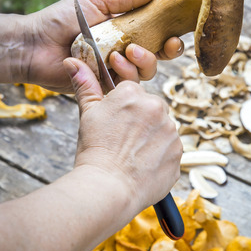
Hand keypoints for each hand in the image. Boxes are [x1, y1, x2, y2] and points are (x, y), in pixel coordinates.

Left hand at [26, 0, 183, 91]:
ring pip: (144, 74)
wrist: (34, 44)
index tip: (175, 36)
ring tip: (118, 55)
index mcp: (124, 30)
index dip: (169, 38)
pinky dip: (123, 76)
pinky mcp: (104, 87)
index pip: (156, 36)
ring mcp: (113, 70)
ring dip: (139, 64)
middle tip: (157, 47)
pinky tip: (110, 65)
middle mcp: (123, 51)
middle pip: (156, 57)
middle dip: (163, 54)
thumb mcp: (96, 1)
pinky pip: (125, 87)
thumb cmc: (61, 18)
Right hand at [63, 57, 182, 208]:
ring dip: (152, 138)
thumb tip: (71, 61)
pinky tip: (143, 165)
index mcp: (133, 94)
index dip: (123, 109)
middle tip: (123, 140)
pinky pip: (170, 149)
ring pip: (162, 128)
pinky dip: (160, 156)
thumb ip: (85, 85)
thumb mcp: (87, 114)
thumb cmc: (94, 151)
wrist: (107, 188)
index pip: (133, 92)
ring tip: (132, 155)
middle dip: (141, 121)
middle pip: (151, 108)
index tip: (116, 124)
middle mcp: (156, 107)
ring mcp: (170, 130)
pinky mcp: (178, 152)